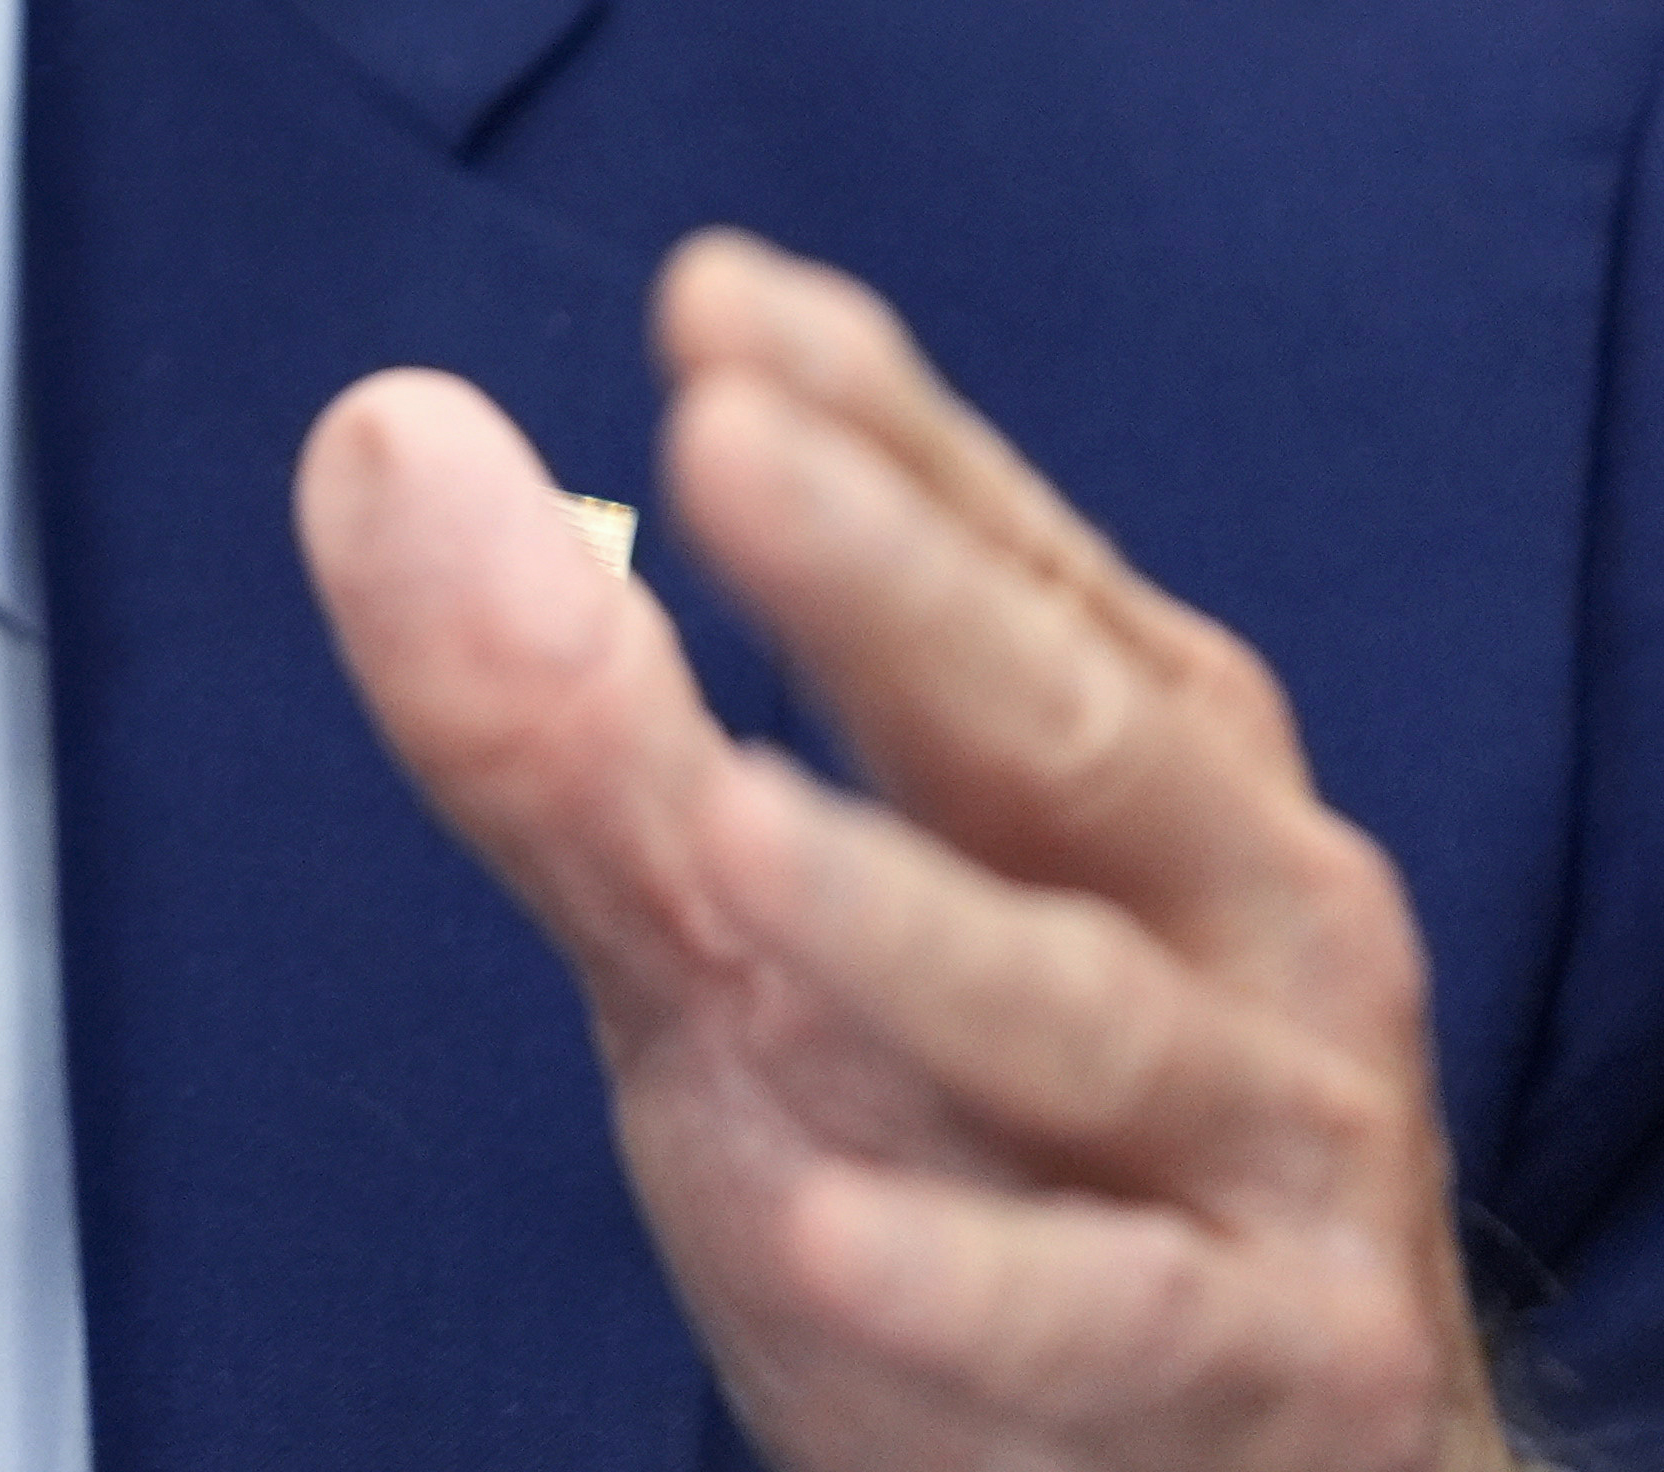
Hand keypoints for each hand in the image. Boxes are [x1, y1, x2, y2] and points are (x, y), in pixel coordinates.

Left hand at [296, 233, 1511, 1471]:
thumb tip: (386, 429)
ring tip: (724, 823)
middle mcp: (1244, 917)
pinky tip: (811, 1220)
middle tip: (729, 442)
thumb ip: (571, 707)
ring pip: (1088, 1017)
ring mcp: (1277, 1145)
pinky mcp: (1267, 1366)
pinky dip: (964, 1277)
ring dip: (903, 921)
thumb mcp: (735, 933)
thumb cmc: (978, 1157)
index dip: (871, 423)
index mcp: (1130, 764)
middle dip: (896, 585)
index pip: (1006, 554)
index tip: (710, 297)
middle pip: (1064, 726)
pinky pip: (1108, 1316)